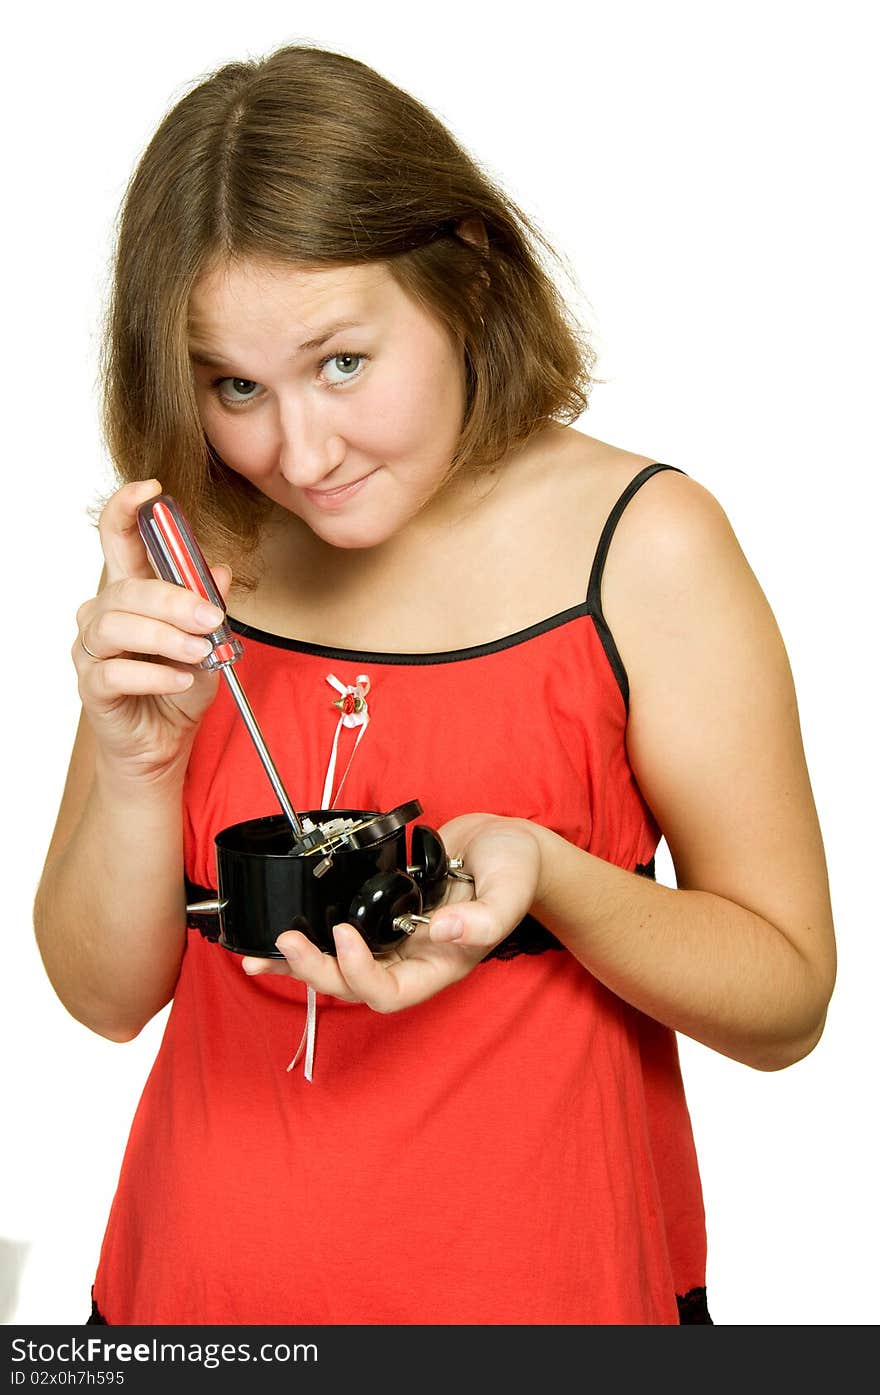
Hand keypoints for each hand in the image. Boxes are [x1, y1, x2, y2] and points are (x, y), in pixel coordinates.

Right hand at [73, 480, 233, 783]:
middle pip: (127, 588)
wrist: (166, 743)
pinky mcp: (93, 686)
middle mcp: (105, 613)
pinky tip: (179, 678)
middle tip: (209, 617)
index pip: (117, 538)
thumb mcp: (209, 640)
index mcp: (132, 591)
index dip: (128, 509)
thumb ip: (209, 604)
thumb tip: (218, 570)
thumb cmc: (180, 686)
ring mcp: (94, 649)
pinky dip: (153, 673)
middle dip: (173, 598)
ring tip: (198, 652)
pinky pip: (116, 671)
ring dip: (165, 637)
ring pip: (117, 627)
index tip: (152, 491)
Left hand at [241, 813, 542, 1010]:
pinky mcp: (379, 911)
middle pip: (352, 985)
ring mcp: (392, 937)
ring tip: (259, 952)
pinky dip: (308, 933)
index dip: (359, 972)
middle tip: (287, 941)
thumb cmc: (515, 869)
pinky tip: (276, 931)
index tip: (346, 932)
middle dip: (315, 969)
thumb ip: (483, 917)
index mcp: (441, 965)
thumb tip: (443, 931)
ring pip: (337, 964)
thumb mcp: (508, 888)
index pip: (389, 992)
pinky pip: (338, 930)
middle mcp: (411, 958)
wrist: (506, 843)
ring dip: (298, 962)